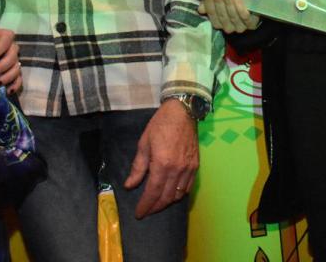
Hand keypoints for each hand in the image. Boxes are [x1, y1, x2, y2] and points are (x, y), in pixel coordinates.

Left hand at [0, 18, 21, 93]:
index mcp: (4, 35)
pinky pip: (18, 78)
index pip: (6, 40)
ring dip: (7, 77)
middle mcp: (11, 47)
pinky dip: (15, 85)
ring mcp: (13, 60)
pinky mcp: (12, 71)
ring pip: (17, 68)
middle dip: (1, 66)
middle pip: (13, 56)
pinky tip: (7, 91)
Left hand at [123, 100, 199, 217]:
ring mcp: (189, 168)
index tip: (139, 214)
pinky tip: (172, 194)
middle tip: (146, 211)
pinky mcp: (196, 165)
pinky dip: (179, 194)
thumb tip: (130, 185)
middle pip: (166, 197)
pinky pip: (188, 187)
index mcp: (162, 164)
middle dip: (155, 207)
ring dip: (167, 202)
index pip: (153, 192)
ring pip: (178, 194)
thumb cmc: (160, 125)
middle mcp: (178, 170)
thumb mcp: (143, 144)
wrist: (182, 112)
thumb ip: (138, 167)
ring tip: (157, 204)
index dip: (145, 205)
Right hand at [198, 0, 259, 32]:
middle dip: (219, 3)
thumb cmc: (233, 4)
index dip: (209, 3)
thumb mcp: (220, 3)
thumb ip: (209, 5)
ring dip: (228, 4)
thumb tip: (200, 8)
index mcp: (219, 23)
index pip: (211, 15)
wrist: (252, 9)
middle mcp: (228, 27)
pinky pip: (245, 17)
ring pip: (232, 17)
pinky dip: (240, 8)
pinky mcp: (251, 24)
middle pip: (222, 16)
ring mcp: (240, 27)